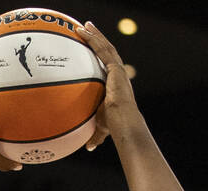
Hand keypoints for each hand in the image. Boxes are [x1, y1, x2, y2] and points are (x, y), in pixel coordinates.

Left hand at [74, 22, 138, 149]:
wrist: (123, 121)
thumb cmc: (115, 127)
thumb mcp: (101, 128)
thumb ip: (95, 135)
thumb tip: (88, 147)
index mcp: (116, 85)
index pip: (107, 67)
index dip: (100, 57)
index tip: (92, 49)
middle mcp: (118, 74)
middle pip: (107, 52)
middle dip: (97, 40)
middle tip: (88, 30)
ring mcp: (118, 70)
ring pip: (105, 47)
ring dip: (95, 35)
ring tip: (84, 25)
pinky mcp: (115, 68)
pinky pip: (102, 49)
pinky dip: (93, 39)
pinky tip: (84, 30)